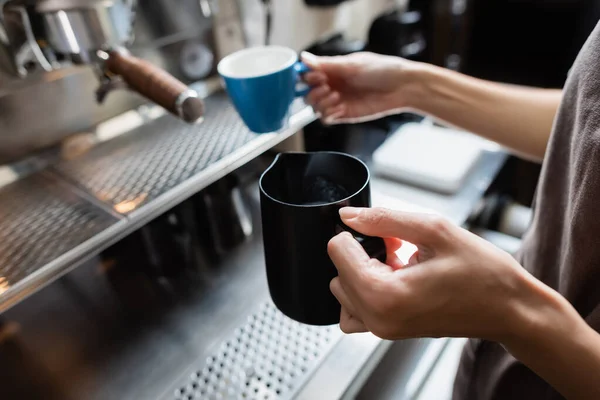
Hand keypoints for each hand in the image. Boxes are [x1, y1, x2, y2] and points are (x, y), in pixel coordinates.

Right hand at [301, 51, 416, 123]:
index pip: (308, 74)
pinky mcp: (345, 114)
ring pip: (315, 107)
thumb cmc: (382, 70)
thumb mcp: (352, 64)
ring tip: (336, 96)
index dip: (307, 76)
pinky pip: (326, 118)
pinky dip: (328, 114)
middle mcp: (333, 85)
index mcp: (333, 70)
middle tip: (325, 86)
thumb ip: (327, 64)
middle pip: (308, 93)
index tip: (315, 76)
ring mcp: (338, 101)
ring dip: (320, 102)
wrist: (402, 87)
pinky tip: (340, 107)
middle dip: (312, 91)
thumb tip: (304, 58)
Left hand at [327, 207, 546, 342]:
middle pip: (337, 272)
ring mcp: (383, 330)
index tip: (387, 235)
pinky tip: (394, 278)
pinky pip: (356, 310)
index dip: (358, 234)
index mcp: (386, 296)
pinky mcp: (389, 331)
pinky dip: (364, 291)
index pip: (337, 251)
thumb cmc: (483, 273)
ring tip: (399, 262)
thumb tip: (348, 215)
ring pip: (343, 291)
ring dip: (362, 271)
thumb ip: (384, 219)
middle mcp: (379, 319)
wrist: (509, 309)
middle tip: (398, 247)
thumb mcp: (435, 231)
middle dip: (361, 253)